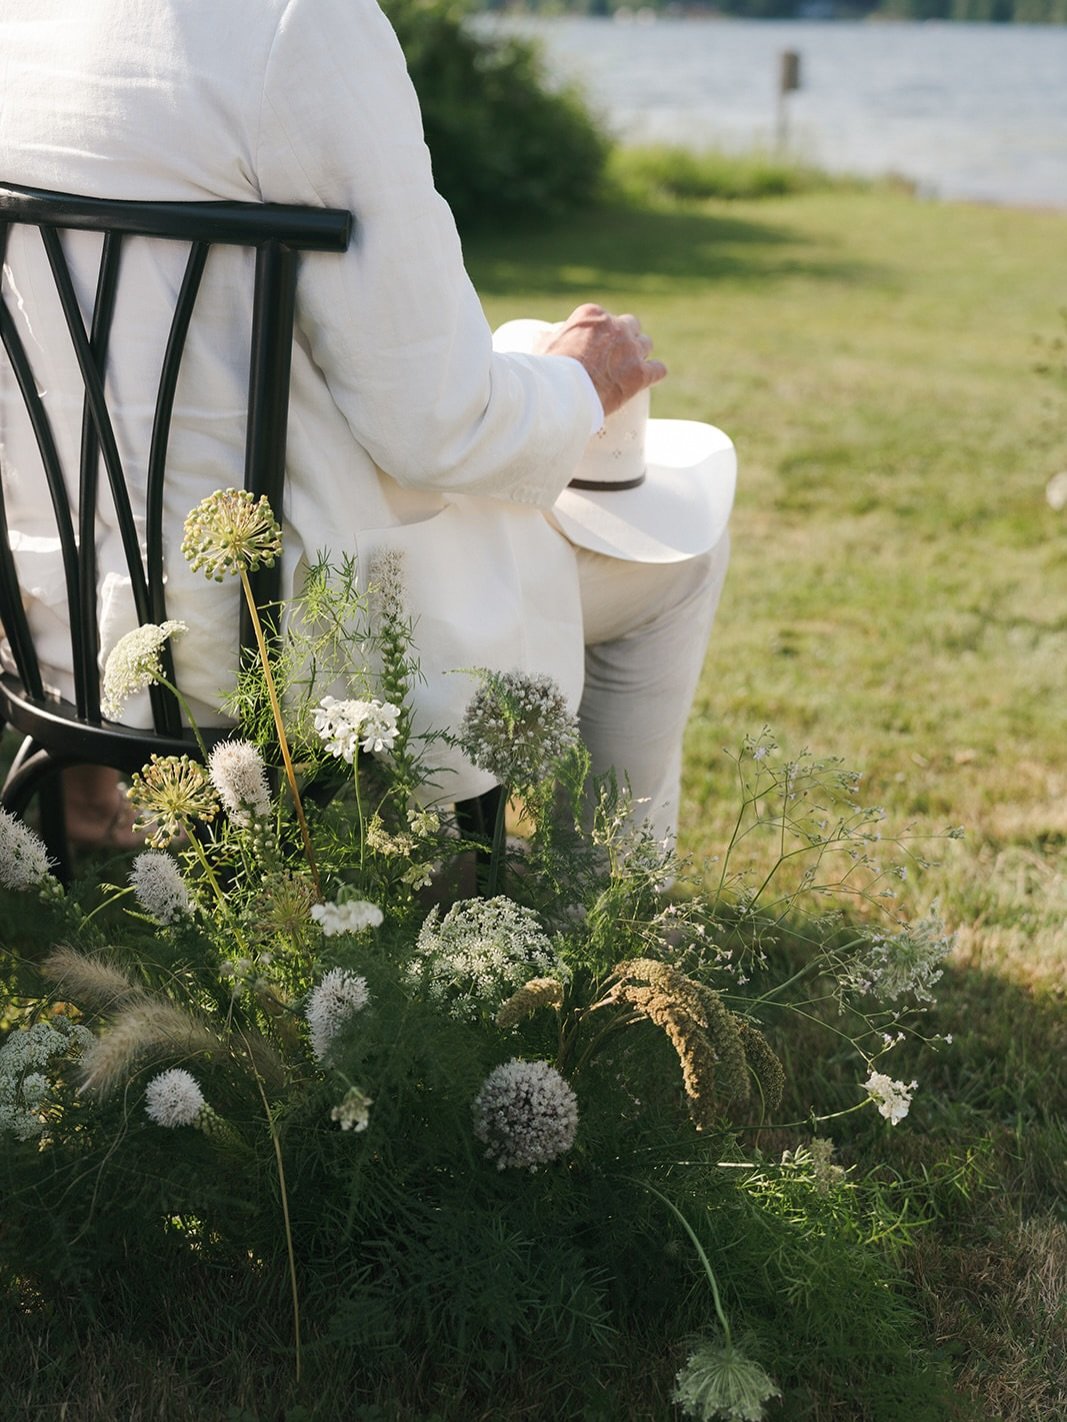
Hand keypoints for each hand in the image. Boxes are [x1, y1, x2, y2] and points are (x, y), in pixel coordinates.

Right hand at [537, 303, 666, 416]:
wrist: (562, 394)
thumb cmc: (549, 372)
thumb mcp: (543, 347)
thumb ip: (549, 338)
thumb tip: (543, 335)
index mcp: (592, 315)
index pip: (605, 318)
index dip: (603, 334)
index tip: (598, 347)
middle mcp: (615, 327)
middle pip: (631, 326)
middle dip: (626, 339)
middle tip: (617, 356)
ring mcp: (630, 349)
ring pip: (646, 344)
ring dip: (640, 355)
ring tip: (630, 370)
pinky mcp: (640, 374)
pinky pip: (659, 369)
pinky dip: (654, 373)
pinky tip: (649, 378)